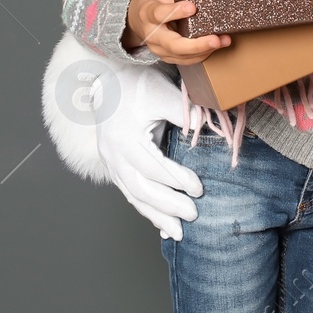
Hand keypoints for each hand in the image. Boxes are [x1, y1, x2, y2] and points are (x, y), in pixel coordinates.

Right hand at [93, 61, 204, 240]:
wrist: (107, 79)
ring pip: (133, 196)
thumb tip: (204, 123)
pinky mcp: (113, 166)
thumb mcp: (160, 90)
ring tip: (178, 233)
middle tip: (193, 214)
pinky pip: (129, 193)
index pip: (153, 167)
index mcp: (125, 138)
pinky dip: (146, 210)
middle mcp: (114, 154)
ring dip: (156, 216)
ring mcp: (110, 162)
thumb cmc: (136, 83)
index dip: (176, 180)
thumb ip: (182, 110)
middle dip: (168, 206)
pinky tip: (161, 225)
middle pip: (141, 188)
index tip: (199, 189)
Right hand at [122, 0, 230, 65]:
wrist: (138, 18)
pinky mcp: (167, 56)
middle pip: (173, 44)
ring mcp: (158, 48)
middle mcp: (152, 34)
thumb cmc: (154, 0)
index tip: (192, 7)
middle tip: (215, 39)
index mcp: (147, 12)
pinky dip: (202, 55)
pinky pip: (186, 60)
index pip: (159, 14)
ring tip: (223, 41)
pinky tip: (215, 47)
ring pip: (181, 55)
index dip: (175, 12)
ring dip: (204, 50)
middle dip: (196, 44)